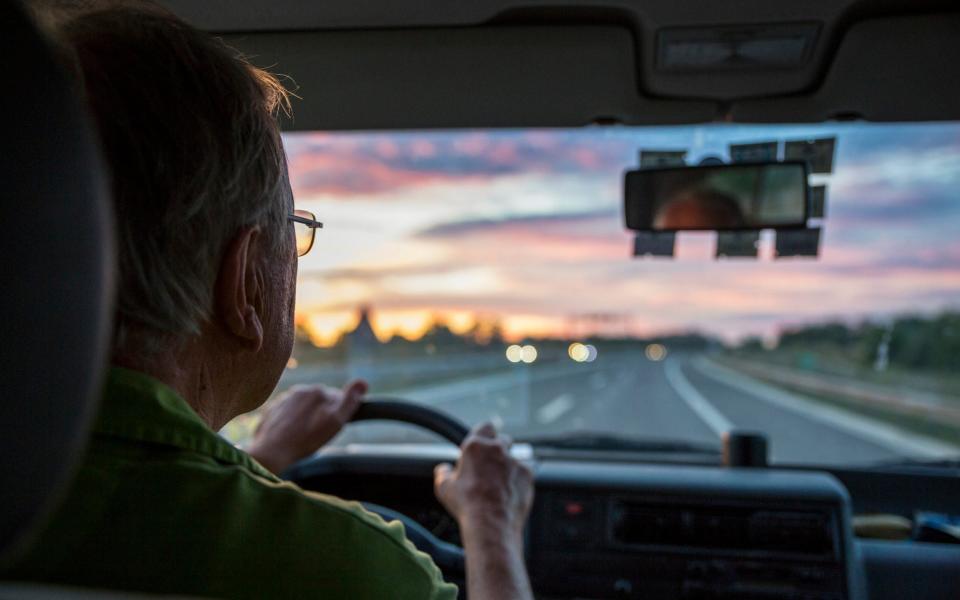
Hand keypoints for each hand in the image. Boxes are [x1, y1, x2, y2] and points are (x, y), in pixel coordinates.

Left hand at [247, 380, 366, 473]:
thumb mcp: (335, 422)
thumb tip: (362, 382)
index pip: (337, 399)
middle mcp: (300, 390)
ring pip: (304, 407)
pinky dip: (291, 422)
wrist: (271, 452)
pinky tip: (290, 436)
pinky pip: (288, 413)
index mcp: (318, 390)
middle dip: (322, 415)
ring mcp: (284, 399)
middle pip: (320, 402)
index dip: (339, 414)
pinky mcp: (272, 410)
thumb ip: (349, 401)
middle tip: (318, 435)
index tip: (332, 428)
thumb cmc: (306, 440)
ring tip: (303, 437)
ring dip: (307, 418)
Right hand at [434, 422, 534, 599]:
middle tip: (490, 465)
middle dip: (498, 449)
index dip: (484, 434)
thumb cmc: (465, 505)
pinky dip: (518, 479)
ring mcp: (514, 461)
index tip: (482, 445)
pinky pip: (524, 471)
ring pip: (514, 457)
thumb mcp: (444, 488)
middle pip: (502, 439)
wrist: (490, 524)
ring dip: (508, 465)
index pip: (485, 426)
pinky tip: (510, 492)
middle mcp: (497, 449)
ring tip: (500, 484)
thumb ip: (443, 473)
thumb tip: (443, 469)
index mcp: (475, 446)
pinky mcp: (527, 474)